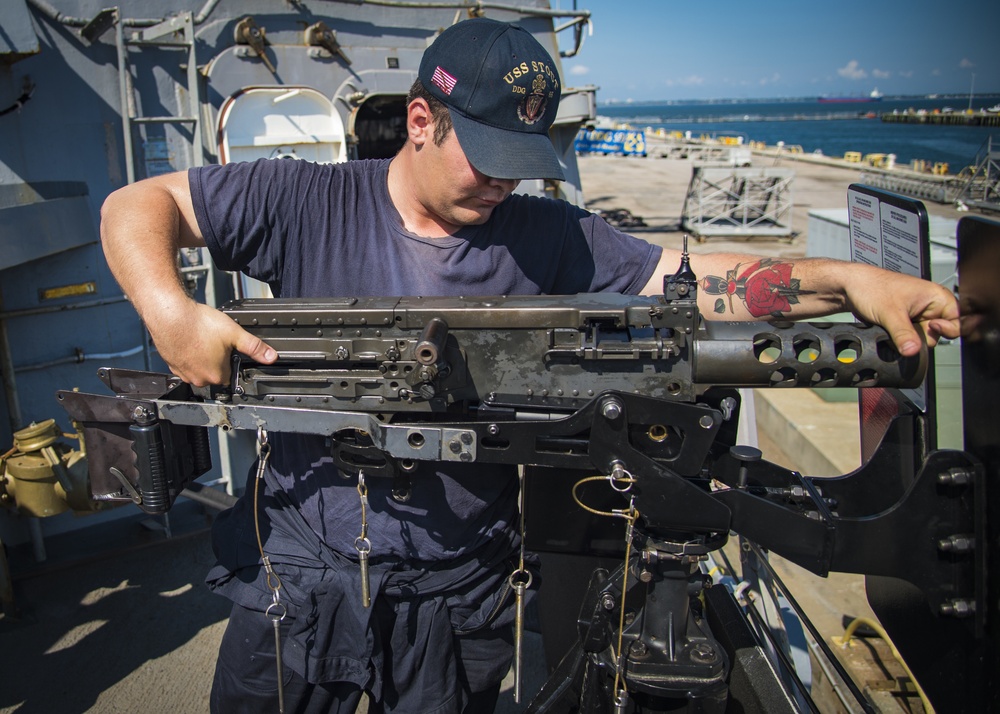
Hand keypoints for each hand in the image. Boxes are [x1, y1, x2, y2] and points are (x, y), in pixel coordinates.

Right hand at [147, 300, 276, 385]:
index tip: (230, 350)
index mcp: (216, 376)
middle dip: (217, 360)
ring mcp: (183, 373)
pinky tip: (191, 340)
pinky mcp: (171, 365)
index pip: (231, 375)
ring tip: (203, 339)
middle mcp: (198, 379)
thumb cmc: (198, 324)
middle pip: (215, 373)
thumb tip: (271, 356)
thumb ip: (255, 347)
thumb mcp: (234, 333)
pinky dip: (188, 354)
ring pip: (199, 369)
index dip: (232, 361)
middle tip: (216, 342)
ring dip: (202, 357)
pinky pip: (184, 364)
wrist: (169, 315)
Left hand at [845, 268, 959, 356]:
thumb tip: (913, 351)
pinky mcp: (906, 322)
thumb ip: (903, 334)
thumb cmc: (871, 287)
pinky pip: (909, 338)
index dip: (945, 329)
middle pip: (937, 335)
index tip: (931, 327)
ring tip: (893, 325)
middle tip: (904, 326)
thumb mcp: (890, 313)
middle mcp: (930, 305)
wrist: (850, 287)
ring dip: (908, 338)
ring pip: (921, 338)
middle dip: (921, 337)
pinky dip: (900, 339)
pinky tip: (890, 330)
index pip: (956, 322)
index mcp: (937, 296)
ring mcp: (918, 315)